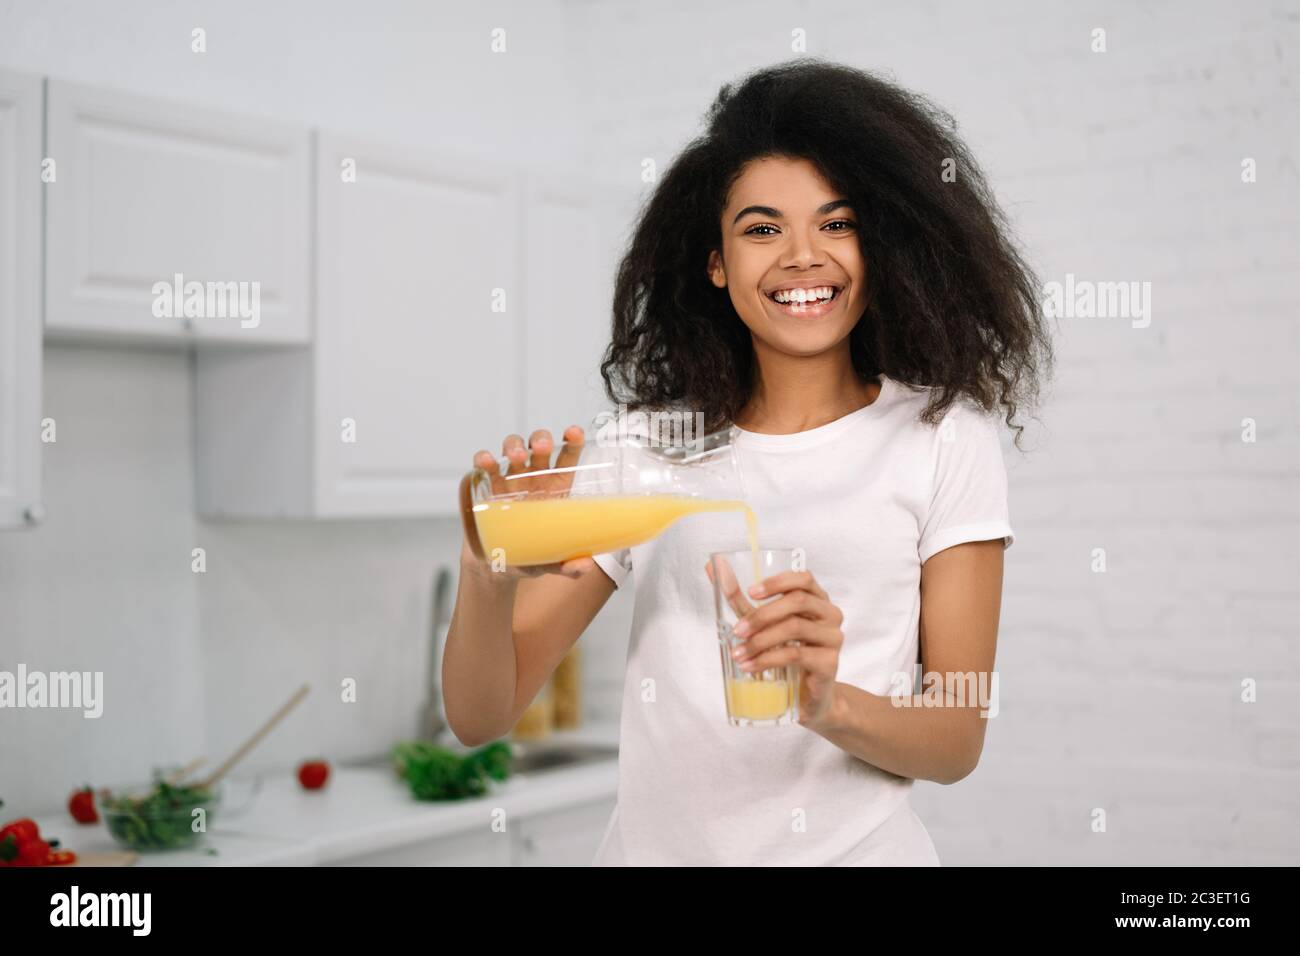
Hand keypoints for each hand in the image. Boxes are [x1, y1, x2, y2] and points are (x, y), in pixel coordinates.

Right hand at [464, 426, 595, 579]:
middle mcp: (534, 476)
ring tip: (516, 457)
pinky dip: (484, 459)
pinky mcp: (486, 485)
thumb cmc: (530, 556)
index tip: (574, 433)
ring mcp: (509, 477)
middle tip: (543, 447)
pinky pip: (484, 465)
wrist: (496, 566)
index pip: (568, 456)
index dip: (572, 440)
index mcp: (556, 487)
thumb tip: (584, 566)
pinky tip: (487, 462)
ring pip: (512, 447)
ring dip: (514, 446)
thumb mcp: (551, 562)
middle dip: (541, 440)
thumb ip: (569, 565)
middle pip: (539, 445)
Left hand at [709, 565, 844, 728]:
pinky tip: (751, 667)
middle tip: (738, 630)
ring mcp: (833, 638)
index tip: (750, 591)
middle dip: (762, 615)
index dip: (777, 582)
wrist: (807, 697)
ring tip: (739, 653)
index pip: (804, 578)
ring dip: (761, 640)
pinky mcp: (830, 662)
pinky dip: (768, 659)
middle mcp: (830, 615)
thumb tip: (713, 567)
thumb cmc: (785, 654)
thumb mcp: (760, 623)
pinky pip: (796, 655)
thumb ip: (739, 597)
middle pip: (798, 601)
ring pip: (795, 628)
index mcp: (817, 599)